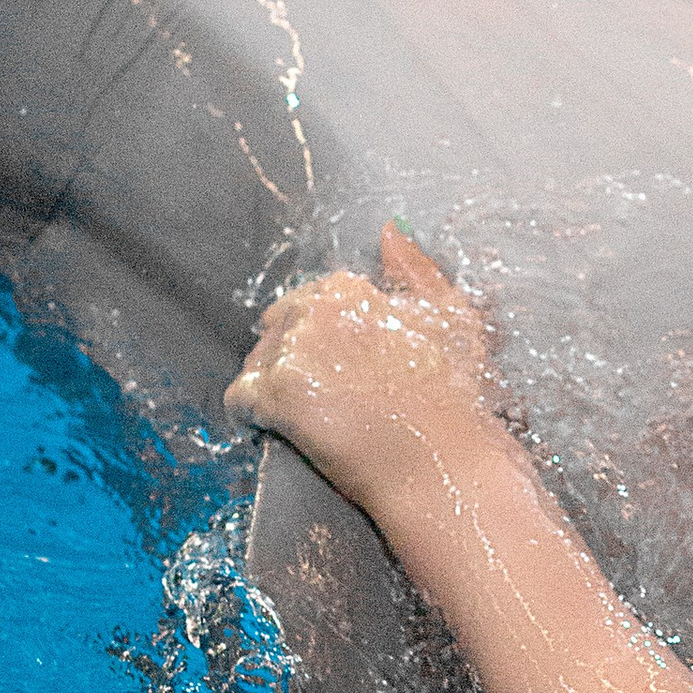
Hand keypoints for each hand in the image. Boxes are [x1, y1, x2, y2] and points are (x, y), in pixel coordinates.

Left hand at [226, 225, 505, 525]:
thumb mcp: (452, 314)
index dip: (321, 339)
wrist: (443, 462)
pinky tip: (271, 429)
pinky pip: (238, 399)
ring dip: (270, 387)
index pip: (310, 303)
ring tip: (304, 418)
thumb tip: (389, 230)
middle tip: (321, 397)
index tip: (338, 368)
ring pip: (256, 363)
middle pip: (276, 330)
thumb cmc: (454, 395)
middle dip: (290, 358)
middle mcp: (315, 311)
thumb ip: (416, 268)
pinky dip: (249, 415)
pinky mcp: (275, 396)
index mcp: (350, 290)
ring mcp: (293, 353)